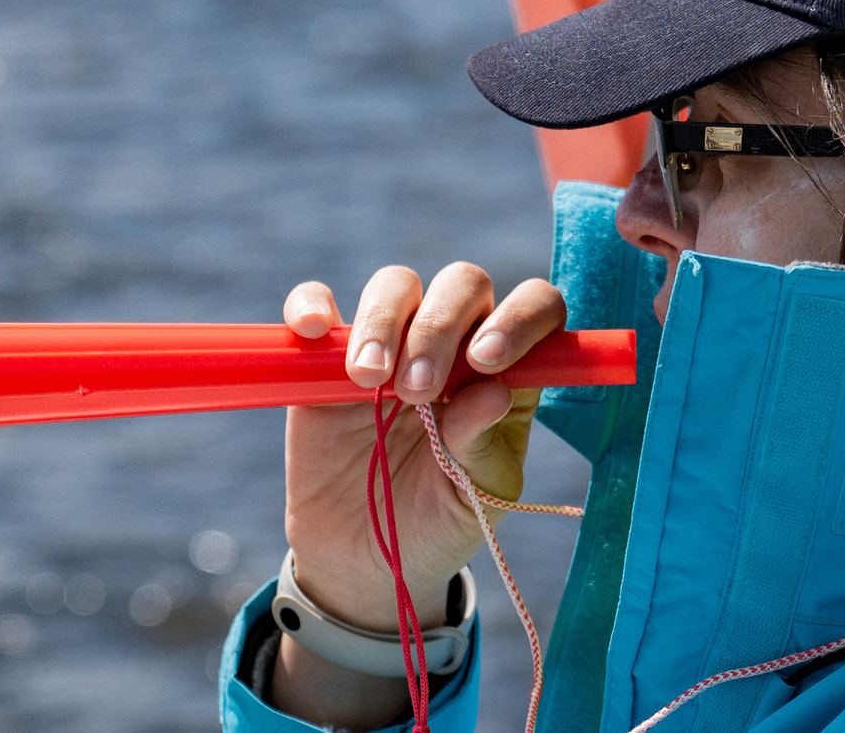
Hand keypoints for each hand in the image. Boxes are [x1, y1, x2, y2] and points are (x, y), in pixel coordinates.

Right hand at [266, 263, 566, 723]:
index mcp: (507, 369)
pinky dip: (311, 304)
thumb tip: (494, 390)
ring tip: (370, 379)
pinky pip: (317, 304)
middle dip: (441, 328)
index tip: (487, 361)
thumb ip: (481, 443)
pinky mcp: (327, 357)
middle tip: (418, 391)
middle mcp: (455, 342)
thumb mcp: (474, 495)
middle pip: (461, 285)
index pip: (533, 308)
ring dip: (384, 321)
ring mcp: (391, 342)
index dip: (519, 319)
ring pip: (396, 285)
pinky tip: (313, 329)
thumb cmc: (439, 521)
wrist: (366, 560)